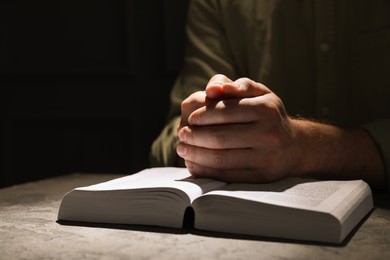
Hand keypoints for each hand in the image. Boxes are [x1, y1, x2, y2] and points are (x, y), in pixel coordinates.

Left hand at [176, 74, 301, 182]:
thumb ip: (235, 86)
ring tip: (182, 149)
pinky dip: (205, 170)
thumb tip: (212, 88)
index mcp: (266, 109)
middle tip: (181, 135)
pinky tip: (193, 164)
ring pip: (220, 158)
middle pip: (219, 137)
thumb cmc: (268, 115)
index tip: (189, 118)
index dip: (201, 115)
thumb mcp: (259, 93)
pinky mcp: (260, 176)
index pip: (224, 111)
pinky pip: (226, 176)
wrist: (294, 146)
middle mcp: (268, 133)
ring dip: (195, 155)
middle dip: (194, 136)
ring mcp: (265, 157)